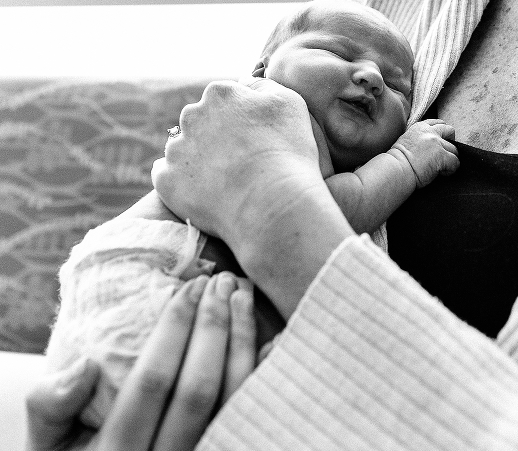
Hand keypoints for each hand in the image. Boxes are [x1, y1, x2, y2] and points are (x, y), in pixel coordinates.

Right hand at [26, 272, 257, 450]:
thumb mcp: (48, 444)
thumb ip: (53, 406)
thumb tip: (83, 365)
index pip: (152, 381)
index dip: (174, 329)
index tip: (189, 287)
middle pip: (199, 387)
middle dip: (212, 326)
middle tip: (221, 280)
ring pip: (233, 399)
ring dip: (242, 341)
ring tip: (242, 296)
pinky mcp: (229, 448)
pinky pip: (252, 413)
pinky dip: (265, 374)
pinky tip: (272, 338)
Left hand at [152, 78, 320, 239]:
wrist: (272, 203)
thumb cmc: (287, 153)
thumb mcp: (290, 104)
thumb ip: (264, 85)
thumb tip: (245, 82)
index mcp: (221, 95)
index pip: (225, 100)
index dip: (241, 120)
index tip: (254, 139)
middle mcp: (191, 116)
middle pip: (200, 122)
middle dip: (215, 136)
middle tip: (241, 161)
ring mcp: (176, 150)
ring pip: (182, 149)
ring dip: (198, 159)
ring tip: (225, 181)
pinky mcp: (167, 181)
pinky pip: (165, 175)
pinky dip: (182, 181)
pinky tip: (203, 191)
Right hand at [390, 119, 459, 187]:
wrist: (395, 170)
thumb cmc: (397, 162)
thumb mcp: (406, 141)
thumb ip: (419, 139)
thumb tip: (429, 148)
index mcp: (419, 127)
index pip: (437, 123)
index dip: (441, 133)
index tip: (439, 143)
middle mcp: (429, 132)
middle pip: (450, 130)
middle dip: (450, 142)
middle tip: (445, 154)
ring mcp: (437, 143)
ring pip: (454, 149)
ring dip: (450, 158)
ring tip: (440, 168)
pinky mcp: (442, 156)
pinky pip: (455, 162)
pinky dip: (451, 169)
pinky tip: (441, 174)